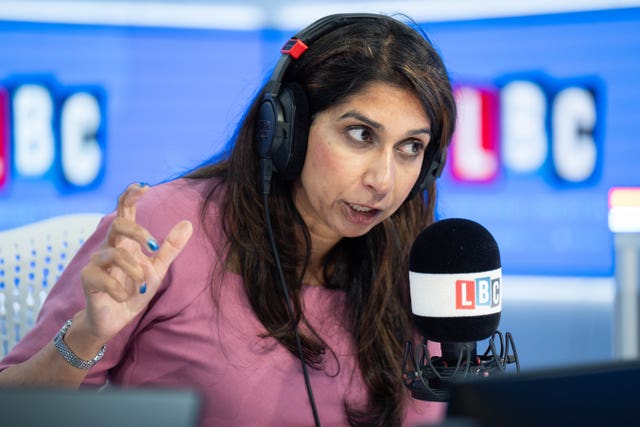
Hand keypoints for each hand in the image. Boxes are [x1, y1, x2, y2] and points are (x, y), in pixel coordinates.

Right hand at [79, 183, 192, 342]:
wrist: (115, 318)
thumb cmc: (134, 290)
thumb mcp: (157, 269)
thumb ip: (170, 247)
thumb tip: (188, 223)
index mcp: (126, 241)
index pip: (125, 209)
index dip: (131, 195)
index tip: (145, 186)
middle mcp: (110, 246)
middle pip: (118, 223)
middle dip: (138, 232)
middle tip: (153, 247)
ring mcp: (96, 261)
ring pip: (114, 253)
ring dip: (135, 271)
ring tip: (141, 285)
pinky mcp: (87, 278)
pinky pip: (104, 278)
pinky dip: (120, 290)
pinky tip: (123, 297)